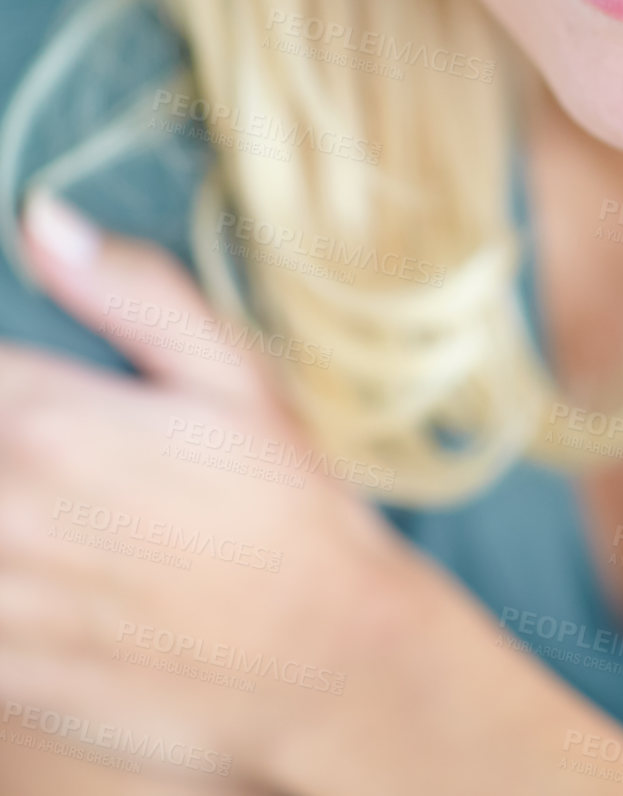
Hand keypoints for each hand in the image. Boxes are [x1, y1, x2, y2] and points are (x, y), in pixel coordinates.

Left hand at [0, 192, 622, 795]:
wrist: (323, 663)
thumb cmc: (287, 510)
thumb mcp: (233, 374)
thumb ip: (130, 292)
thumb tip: (43, 219)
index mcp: (49, 421)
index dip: (1, 370)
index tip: (23, 381)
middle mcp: (6, 507)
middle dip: (5, 434)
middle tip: (47, 445)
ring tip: (51, 505)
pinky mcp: (4, 671)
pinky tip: (44, 564)